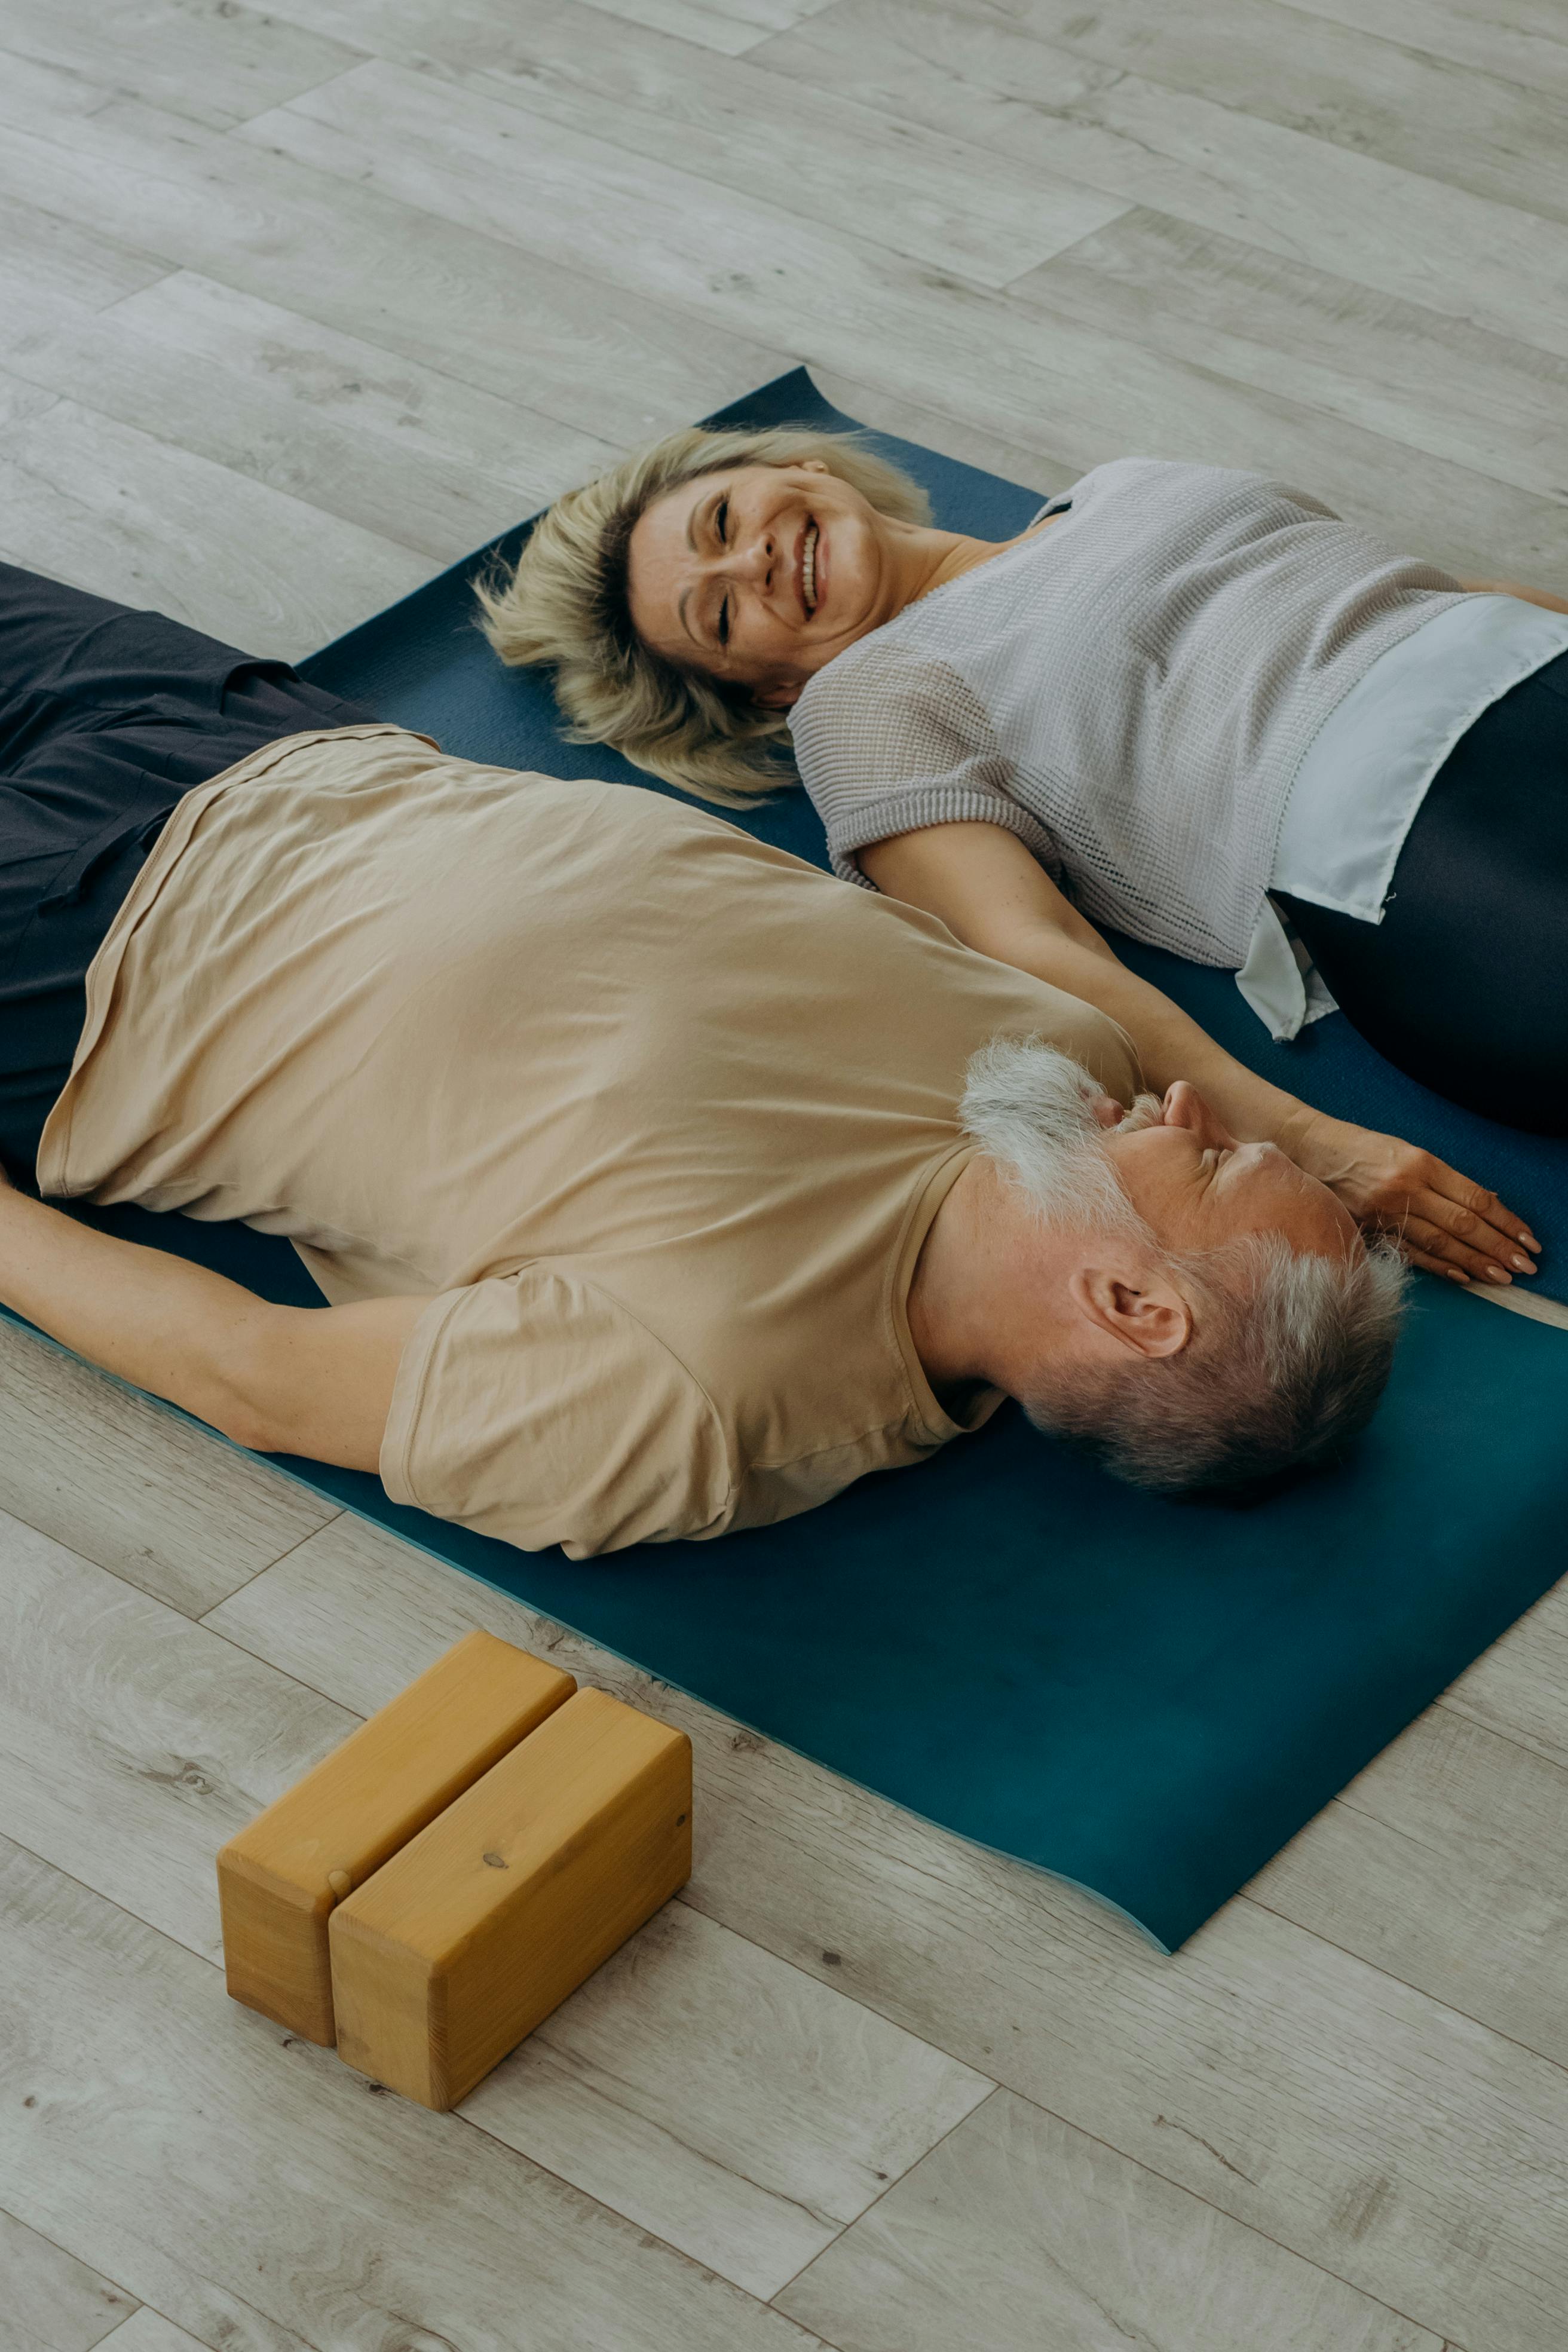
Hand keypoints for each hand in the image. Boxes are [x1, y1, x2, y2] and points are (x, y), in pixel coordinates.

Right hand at [1287, 1113, 1538, 1285]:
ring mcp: (1385, 1212)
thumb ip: (1441, 1179)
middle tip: (1524, 1266)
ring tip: (1502, 1277)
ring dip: (1475, 1262)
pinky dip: (1439, 1266)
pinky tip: (1462, 1276)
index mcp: (1420, 1163)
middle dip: (1498, 1247)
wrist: (1305, 1149)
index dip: (1505, 1221)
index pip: (1475, 1199)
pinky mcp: (1367, 1229)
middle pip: (1463, 1225)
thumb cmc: (1359, 1148)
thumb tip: (1483, 1203)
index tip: (1527, 1238)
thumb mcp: (1405, 1152)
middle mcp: (1405, 1188)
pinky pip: (1410, 1253)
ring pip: (1440, 1243)